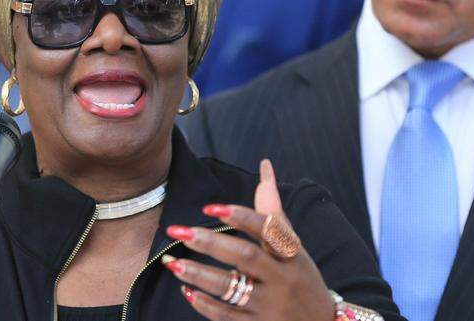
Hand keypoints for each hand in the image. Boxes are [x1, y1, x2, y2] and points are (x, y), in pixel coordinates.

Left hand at [162, 159, 334, 319]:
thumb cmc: (300, 277)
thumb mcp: (294, 245)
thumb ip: (272, 210)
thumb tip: (265, 167)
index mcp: (291, 254)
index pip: (266, 230)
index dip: (239, 216)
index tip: (210, 207)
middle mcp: (281, 278)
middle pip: (245, 256)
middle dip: (210, 243)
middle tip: (179, 231)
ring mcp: (269, 305)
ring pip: (231, 288)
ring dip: (199, 274)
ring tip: (173, 263)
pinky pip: (227, 316)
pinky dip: (205, 305)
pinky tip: (186, 291)